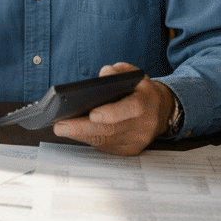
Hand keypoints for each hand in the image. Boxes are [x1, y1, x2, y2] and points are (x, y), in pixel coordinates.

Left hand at [51, 63, 174, 155]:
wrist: (160, 111)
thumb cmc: (141, 91)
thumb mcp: (134, 74)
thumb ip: (120, 71)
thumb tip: (104, 73)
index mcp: (147, 102)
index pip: (132, 108)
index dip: (112, 112)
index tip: (93, 114)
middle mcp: (145, 124)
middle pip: (112, 129)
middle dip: (83, 128)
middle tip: (60, 125)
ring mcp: (138, 140)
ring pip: (106, 140)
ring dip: (81, 135)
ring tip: (61, 128)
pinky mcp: (130, 150)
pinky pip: (106, 147)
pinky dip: (88, 139)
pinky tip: (73, 133)